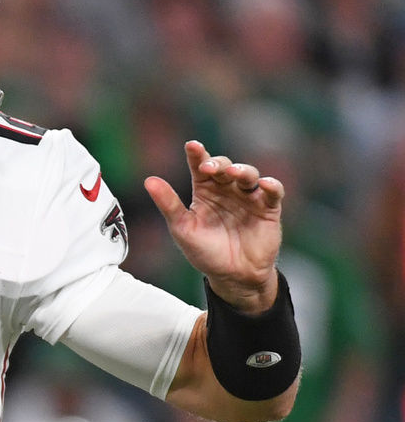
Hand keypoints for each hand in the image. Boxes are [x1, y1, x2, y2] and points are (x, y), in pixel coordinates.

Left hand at [144, 140, 284, 313]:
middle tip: (208, 168)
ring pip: (248, 174)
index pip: (200, 167)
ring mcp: (248, 197)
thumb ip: (168, 204)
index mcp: (204, 191)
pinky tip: (264, 184)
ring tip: (233, 173)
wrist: (233, 276)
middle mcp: (226, 189)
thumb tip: (148, 180)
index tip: (191, 146)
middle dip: (218, 164)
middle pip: (224, 167)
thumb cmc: (205, 252)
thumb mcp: (182, 228)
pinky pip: (273, 192)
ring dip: (242, 171)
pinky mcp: (268, 208)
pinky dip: (271, 186)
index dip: (197, 154)